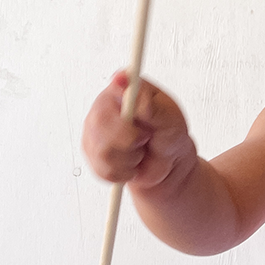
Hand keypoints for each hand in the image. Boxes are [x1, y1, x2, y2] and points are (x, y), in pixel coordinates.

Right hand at [81, 72, 197, 192]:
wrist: (168, 162)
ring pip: (102, 151)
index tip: (130, 115)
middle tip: (144, 138)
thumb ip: (153, 107)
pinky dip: (123, 173)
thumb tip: (137, 96)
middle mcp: (103, 109)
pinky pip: (102, 169)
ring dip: (129, 158)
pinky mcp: (93, 155)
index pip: (110, 93)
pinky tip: (132, 165)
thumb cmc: (169, 134)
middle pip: (99, 124)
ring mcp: (94, 132)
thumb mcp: (170, 117)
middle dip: (128, 139)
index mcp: (122, 91)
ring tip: (140, 152)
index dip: (119, 106)